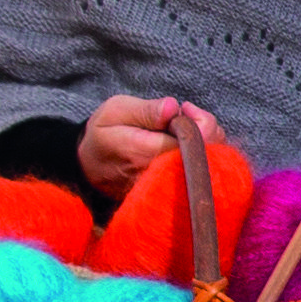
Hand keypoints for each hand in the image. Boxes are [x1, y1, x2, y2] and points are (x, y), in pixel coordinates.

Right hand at [77, 94, 199, 205]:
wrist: (89, 167)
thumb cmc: (104, 135)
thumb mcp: (116, 111)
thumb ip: (145, 110)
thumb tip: (172, 107)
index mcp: (145, 153)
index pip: (191, 142)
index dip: (199, 122)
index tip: (186, 108)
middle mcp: (161, 175)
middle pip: (208, 156)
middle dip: (209, 130)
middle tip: (189, 114)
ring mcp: (169, 188)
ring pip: (211, 167)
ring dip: (209, 142)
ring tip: (190, 126)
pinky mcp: (174, 193)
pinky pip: (204, 176)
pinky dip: (205, 156)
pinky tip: (192, 142)